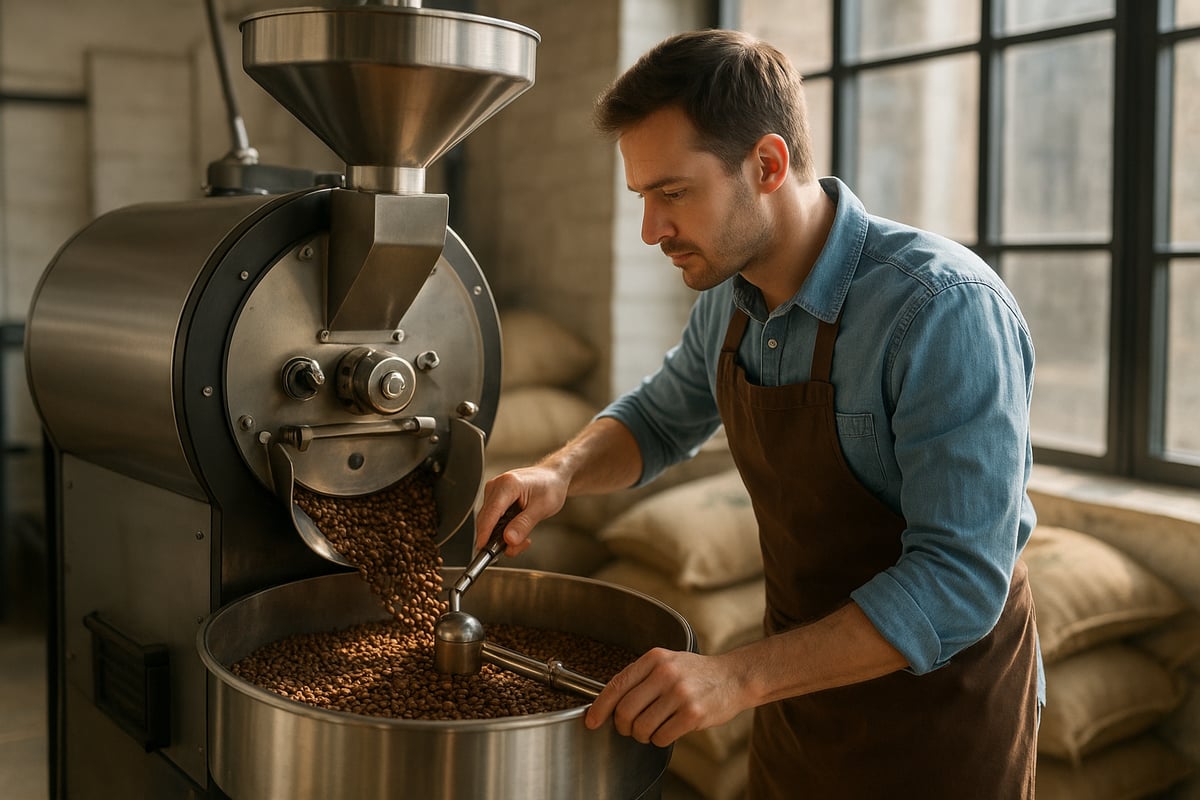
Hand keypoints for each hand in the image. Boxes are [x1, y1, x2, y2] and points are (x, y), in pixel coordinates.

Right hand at [473, 464, 569, 555]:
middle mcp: (496, 486)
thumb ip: (524, 525)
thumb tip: (509, 539)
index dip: (485, 533)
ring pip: (489, 522)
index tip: (483, 549)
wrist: (553, 477)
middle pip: (486, 520)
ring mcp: (493, 491)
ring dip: (503, 536)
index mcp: (507, 485)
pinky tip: (518, 531)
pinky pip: (493, 519)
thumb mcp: (542, 508)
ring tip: (524, 538)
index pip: (490, 513)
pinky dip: (504, 530)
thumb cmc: (550, 487)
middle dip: (499, 539)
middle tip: (517, 547)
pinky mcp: (494, 498)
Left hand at [584, 648, 745, 746]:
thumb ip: (641, 676)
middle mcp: (666, 674)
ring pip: (642, 728)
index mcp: (655, 658)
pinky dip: (659, 739)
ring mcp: (680, 694)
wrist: (734, 677)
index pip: (617, 685)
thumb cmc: (696, 673)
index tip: (592, 721)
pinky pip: (661, 737)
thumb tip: (609, 702)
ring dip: (642, 735)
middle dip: (623, 726)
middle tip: (630, 728)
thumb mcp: (667, 662)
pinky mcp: (693, 714)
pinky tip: (668, 730)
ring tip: (653, 728)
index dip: (600, 706)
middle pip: (625, 711)